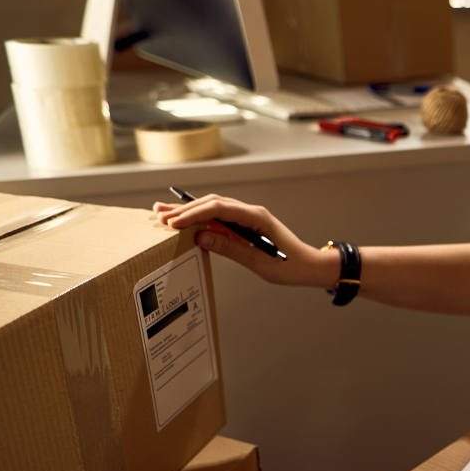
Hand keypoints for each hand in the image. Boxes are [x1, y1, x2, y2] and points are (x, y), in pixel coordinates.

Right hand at [153, 194, 338, 287]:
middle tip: (160, 215)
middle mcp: (251, 212)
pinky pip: (220, 219)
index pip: (219, 209)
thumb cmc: (289, 266)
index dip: (194, 214)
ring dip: (190, 211)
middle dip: (185, 209)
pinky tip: (186, 222)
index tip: (173, 222)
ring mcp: (249, 217)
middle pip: (213, 204)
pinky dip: (202, 220)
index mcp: (256, 217)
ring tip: (164, 213)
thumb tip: (201, 238)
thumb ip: (230, 248)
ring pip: (214, 209)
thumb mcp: (258, 261)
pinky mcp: (246, 226)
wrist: (309, 266)